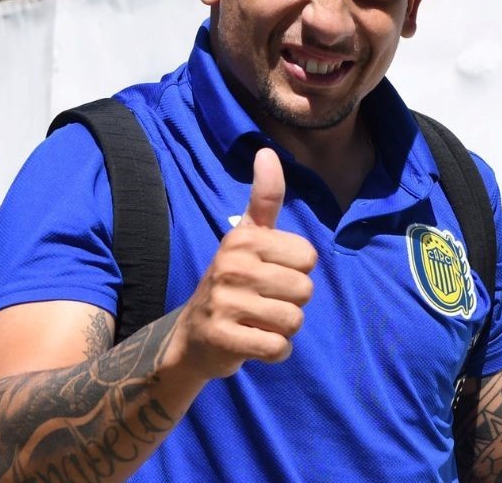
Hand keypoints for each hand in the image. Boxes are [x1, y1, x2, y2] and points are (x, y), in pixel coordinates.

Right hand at [167, 148, 316, 379]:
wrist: (193, 338)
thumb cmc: (232, 283)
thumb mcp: (246, 238)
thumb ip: (264, 199)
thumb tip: (267, 151)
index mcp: (243, 239)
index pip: (309, 257)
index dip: (296, 272)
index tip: (269, 275)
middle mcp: (231, 265)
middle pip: (305, 290)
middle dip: (292, 303)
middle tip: (262, 304)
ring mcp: (225, 302)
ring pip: (294, 320)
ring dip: (284, 329)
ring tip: (258, 322)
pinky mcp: (224, 337)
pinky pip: (278, 347)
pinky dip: (274, 351)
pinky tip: (254, 342)